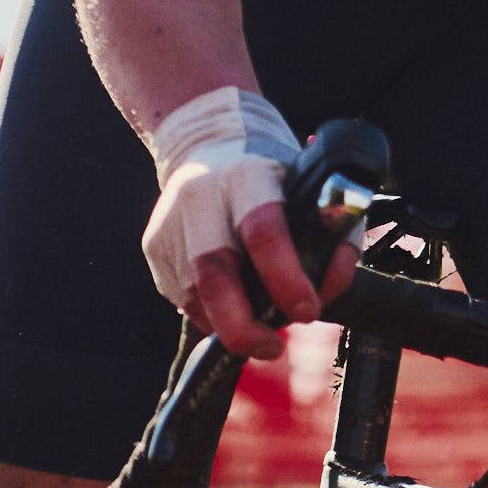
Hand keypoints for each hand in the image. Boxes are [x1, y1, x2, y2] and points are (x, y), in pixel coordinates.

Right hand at [141, 89, 347, 359]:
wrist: (205, 141)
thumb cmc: (268, 173)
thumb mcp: (310, 186)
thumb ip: (334, 235)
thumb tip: (327, 288)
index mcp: (247, 176)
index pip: (263, 231)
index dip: (286, 279)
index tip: (307, 310)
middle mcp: (200, 198)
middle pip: (213, 274)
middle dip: (243, 325)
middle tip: (271, 346)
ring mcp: (170, 224)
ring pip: (196, 297)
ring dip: (231, 323)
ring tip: (257, 326)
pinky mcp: (154, 246)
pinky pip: (184, 298)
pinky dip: (212, 312)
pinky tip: (231, 303)